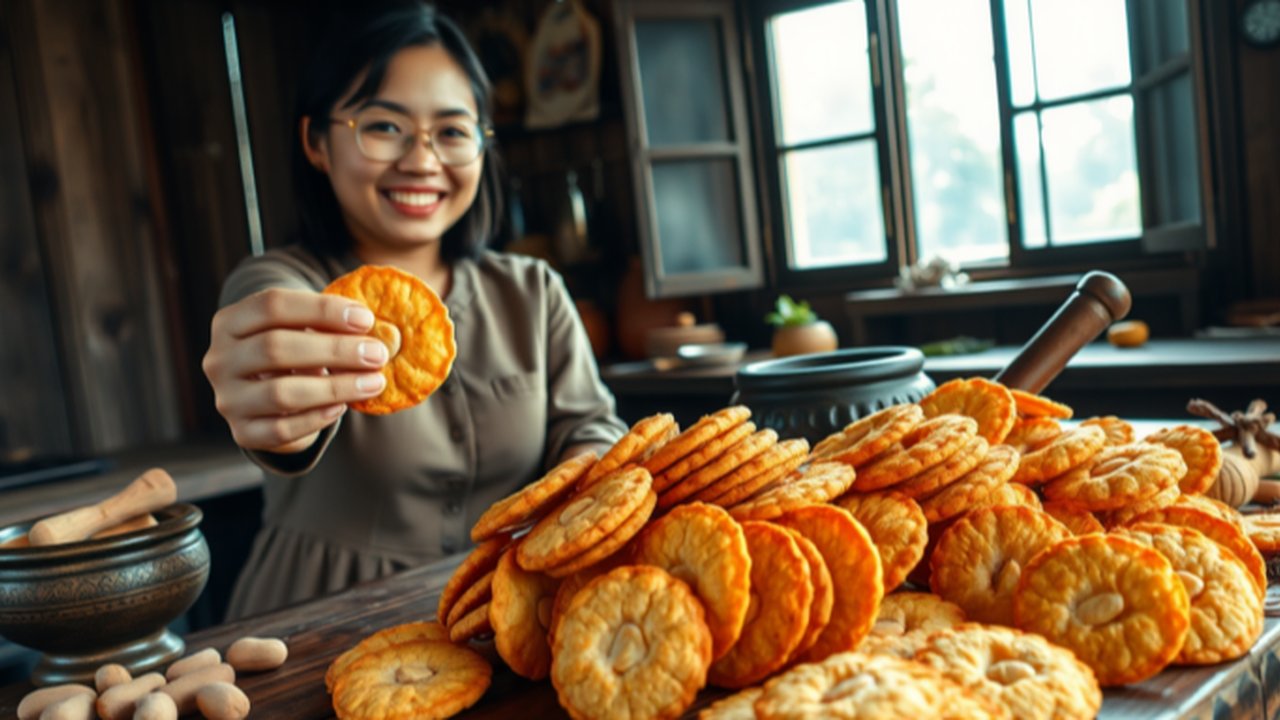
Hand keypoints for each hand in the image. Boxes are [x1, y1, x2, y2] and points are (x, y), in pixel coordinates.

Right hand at [202, 287, 389, 452]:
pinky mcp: (243, 432)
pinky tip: (343, 406)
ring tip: (373, 382)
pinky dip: (317, 418)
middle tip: (377, 353)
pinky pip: (282, 429)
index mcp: (229, 322)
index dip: (322, 309)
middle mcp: (219, 360)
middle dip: (335, 350)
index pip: (271, 305)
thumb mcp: (303, 330)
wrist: (269, 398)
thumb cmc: (294, 352)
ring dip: (335, 387)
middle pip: (275, 347)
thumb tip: (380, 332)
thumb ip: (330, 325)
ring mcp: (227, 399)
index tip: (365, 319)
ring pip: (281, 393)